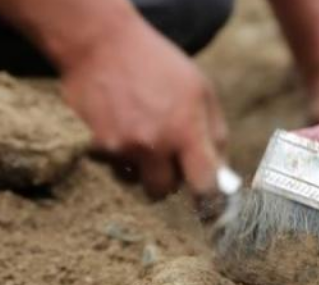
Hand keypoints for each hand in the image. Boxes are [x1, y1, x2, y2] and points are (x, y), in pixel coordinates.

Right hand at [61, 17, 227, 198]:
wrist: (101, 44)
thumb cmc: (158, 64)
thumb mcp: (201, 90)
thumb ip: (215, 135)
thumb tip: (223, 176)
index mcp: (186, 129)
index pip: (204, 185)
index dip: (209, 201)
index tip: (209, 206)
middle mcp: (153, 143)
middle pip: (165, 191)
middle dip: (168, 179)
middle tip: (167, 157)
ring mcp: (121, 147)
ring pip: (136, 181)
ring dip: (141, 169)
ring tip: (140, 135)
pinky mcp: (95, 147)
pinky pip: (113, 168)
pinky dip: (119, 156)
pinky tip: (120, 128)